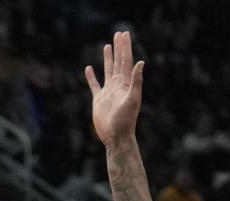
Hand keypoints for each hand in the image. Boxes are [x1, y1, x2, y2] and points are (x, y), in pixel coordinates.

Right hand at [85, 31, 143, 147]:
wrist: (116, 138)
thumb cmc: (125, 121)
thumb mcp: (133, 100)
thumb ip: (136, 82)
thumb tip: (141, 62)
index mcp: (126, 84)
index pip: (126, 61)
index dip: (125, 47)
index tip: (124, 34)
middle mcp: (118, 86)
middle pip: (118, 62)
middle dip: (119, 48)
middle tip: (118, 34)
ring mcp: (108, 92)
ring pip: (108, 70)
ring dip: (108, 58)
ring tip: (107, 46)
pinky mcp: (99, 100)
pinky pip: (95, 85)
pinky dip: (91, 77)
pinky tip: (89, 69)